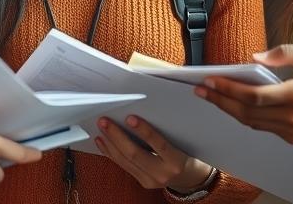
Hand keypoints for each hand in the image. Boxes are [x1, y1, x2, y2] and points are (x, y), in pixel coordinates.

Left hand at [93, 115, 213, 192]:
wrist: (191, 177)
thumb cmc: (186, 151)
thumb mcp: (182, 141)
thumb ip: (166, 130)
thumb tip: (140, 110)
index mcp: (177, 161)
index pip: (159, 144)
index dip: (144, 131)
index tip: (130, 117)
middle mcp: (164, 173)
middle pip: (135, 154)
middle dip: (117, 136)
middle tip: (104, 121)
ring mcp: (151, 180)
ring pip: (125, 161)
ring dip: (110, 143)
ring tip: (101, 129)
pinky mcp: (143, 182)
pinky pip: (124, 166)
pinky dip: (111, 153)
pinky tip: (103, 142)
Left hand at [196, 43, 292, 142]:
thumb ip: (285, 52)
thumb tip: (255, 57)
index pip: (252, 95)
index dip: (227, 89)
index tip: (209, 80)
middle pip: (246, 112)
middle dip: (220, 100)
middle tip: (201, 90)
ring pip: (252, 123)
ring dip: (230, 110)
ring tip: (213, 97)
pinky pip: (265, 128)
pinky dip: (248, 118)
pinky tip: (236, 106)